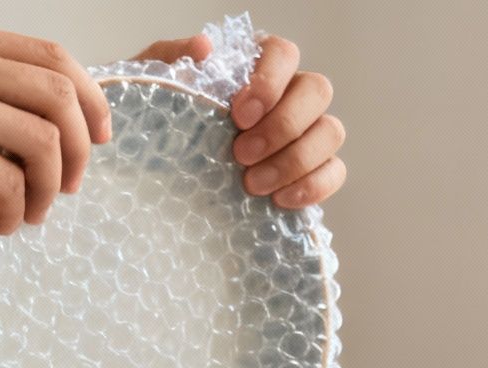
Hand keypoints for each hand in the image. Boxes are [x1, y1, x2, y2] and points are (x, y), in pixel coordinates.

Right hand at [0, 19, 108, 235]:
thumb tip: (39, 120)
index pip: (52, 56)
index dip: (91, 98)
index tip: (96, 136)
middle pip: (63, 94)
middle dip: (81, 146)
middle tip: (70, 184)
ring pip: (48, 141)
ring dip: (50, 186)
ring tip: (30, 211)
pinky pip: (13, 183)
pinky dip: (17, 211)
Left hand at [133, 33, 345, 208]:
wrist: (157, 170)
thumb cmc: (161, 119)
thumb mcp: (153, 83)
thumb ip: (172, 57)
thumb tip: (206, 47)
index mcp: (256, 65)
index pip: (284, 53)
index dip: (270, 82)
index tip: (239, 116)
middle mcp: (290, 93)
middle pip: (317, 91)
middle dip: (283, 125)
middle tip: (242, 155)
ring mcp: (307, 132)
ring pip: (331, 131)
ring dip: (295, 160)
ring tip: (253, 185)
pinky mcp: (314, 170)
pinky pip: (334, 173)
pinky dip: (314, 186)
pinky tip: (279, 199)